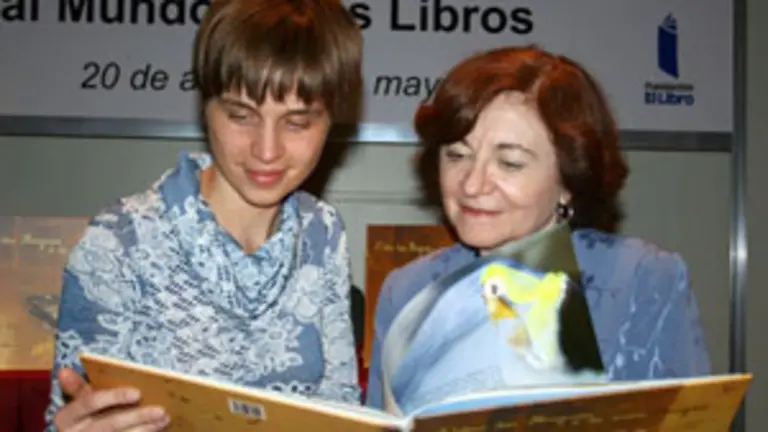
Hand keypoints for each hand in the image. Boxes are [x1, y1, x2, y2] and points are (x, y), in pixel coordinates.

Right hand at [53, 367, 169, 430]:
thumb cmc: (84, 418)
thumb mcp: (78, 403)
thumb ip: (76, 387)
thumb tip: (64, 371)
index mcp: (66, 417)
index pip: (89, 403)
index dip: (113, 397)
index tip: (137, 392)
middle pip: (109, 424)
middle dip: (137, 417)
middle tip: (161, 410)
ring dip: (145, 429)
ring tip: (164, 419)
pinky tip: (157, 429)